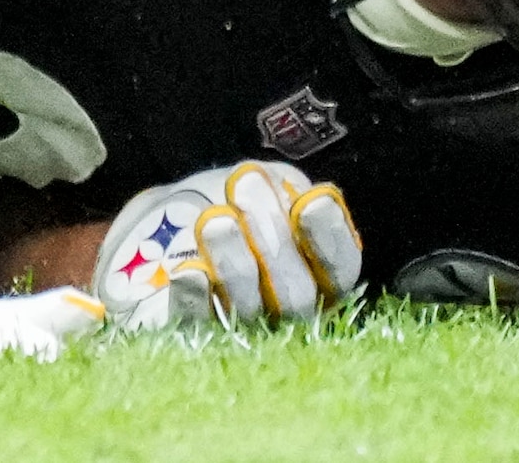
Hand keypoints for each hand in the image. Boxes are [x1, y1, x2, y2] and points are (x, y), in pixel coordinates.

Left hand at [83, 161, 364, 332]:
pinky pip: (200, 324)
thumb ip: (279, 191)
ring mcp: (245, 329)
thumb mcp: (269, 185)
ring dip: (234, 263)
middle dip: (273, 242)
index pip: (341, 268)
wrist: (178, 221)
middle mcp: (291, 311)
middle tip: (245, 192)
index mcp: (323, 273)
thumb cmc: (238, 200)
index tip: (309, 202)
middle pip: (296, 294)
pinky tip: (189, 270)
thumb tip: (272, 193)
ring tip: (214, 220)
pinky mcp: (198, 333)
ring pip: (249, 310)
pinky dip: (195, 298)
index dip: (329, 238)